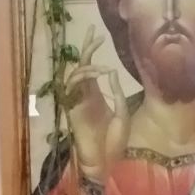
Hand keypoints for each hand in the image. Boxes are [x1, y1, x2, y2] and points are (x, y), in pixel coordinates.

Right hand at [63, 24, 128, 182]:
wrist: (105, 162)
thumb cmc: (115, 142)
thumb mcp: (122, 113)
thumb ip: (117, 93)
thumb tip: (113, 71)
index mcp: (95, 94)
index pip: (91, 67)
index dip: (92, 51)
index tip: (100, 35)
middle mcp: (84, 95)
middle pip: (80, 65)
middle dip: (85, 48)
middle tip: (92, 32)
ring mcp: (77, 101)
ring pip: (75, 74)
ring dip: (87, 65)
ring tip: (102, 64)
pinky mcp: (73, 109)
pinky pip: (72, 87)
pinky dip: (83, 77)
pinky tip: (97, 74)